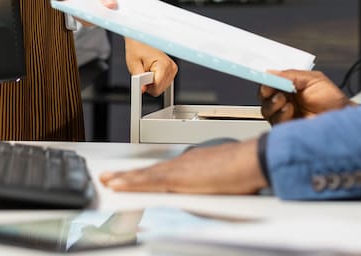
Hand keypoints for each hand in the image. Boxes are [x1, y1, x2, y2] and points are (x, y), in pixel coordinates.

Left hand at [100, 139, 266, 194]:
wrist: (253, 160)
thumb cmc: (246, 173)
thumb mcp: (225, 186)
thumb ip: (210, 192)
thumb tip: (208, 201)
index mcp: (196, 164)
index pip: (166, 171)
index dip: (148, 175)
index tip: (137, 178)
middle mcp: (184, 163)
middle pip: (151, 171)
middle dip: (130, 175)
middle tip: (110, 177)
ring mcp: (179, 168)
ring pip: (145, 175)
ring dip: (125, 179)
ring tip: (108, 181)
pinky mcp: (176, 177)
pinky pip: (147, 181)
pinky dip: (130, 182)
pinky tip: (117, 184)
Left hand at [125, 39, 176, 95]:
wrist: (142, 38)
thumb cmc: (137, 47)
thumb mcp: (134, 64)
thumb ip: (138, 78)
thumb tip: (142, 90)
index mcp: (164, 65)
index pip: (157, 88)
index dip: (145, 86)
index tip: (140, 80)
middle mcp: (171, 67)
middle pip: (160, 90)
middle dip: (149, 84)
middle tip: (143, 72)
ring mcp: (172, 68)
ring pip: (162, 88)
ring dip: (152, 82)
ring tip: (147, 69)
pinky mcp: (172, 70)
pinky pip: (163, 83)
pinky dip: (156, 80)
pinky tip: (152, 72)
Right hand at [259, 69, 350, 124]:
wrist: (341, 117)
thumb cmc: (332, 99)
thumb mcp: (312, 80)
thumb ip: (291, 76)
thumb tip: (271, 72)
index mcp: (290, 86)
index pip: (270, 82)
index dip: (265, 80)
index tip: (266, 79)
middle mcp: (285, 100)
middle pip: (264, 96)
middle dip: (266, 93)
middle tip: (276, 91)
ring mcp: (285, 115)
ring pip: (266, 110)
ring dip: (273, 104)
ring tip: (287, 102)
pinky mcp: (287, 128)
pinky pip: (274, 122)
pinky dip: (280, 115)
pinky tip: (290, 111)